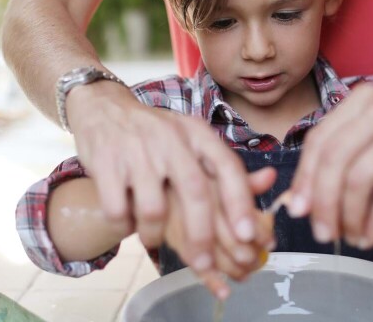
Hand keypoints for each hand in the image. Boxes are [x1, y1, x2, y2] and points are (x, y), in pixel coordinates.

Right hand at [66, 81, 270, 271]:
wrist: (103, 107)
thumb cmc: (156, 134)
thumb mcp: (193, 141)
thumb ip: (226, 166)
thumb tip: (270, 183)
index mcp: (197, 133)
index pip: (227, 167)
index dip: (240, 203)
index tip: (248, 236)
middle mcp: (170, 139)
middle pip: (194, 192)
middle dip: (202, 236)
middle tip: (204, 264)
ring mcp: (136, 150)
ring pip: (153, 209)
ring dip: (154, 235)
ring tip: (153, 239)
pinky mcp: (105, 162)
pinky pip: (118, 209)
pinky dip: (124, 225)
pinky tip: (126, 223)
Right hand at [164, 168, 276, 299]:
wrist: (140, 178)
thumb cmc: (184, 176)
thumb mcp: (212, 169)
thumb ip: (242, 179)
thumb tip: (271, 175)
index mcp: (209, 175)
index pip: (239, 203)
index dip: (257, 229)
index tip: (268, 242)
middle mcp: (193, 194)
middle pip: (225, 231)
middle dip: (246, 252)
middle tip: (257, 260)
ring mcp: (177, 215)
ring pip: (209, 250)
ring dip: (231, 267)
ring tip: (245, 273)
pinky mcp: (166, 233)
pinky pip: (188, 261)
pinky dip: (209, 279)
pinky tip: (223, 291)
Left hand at [289, 84, 372, 247]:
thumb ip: (345, 158)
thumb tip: (300, 198)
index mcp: (362, 99)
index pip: (319, 140)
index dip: (304, 178)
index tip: (298, 209)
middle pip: (334, 160)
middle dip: (322, 203)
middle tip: (321, 231)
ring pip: (359, 178)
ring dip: (348, 215)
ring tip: (349, 237)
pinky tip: (371, 233)